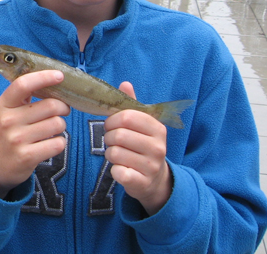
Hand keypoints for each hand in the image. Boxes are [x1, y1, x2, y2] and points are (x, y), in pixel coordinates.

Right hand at [0, 70, 70, 198]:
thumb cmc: (6, 133)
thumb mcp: (7, 111)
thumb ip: (23, 97)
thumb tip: (51, 81)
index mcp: (4, 104)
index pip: (23, 84)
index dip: (44, 77)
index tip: (59, 76)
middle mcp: (9, 120)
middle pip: (51, 105)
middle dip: (63, 107)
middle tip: (62, 110)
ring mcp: (17, 139)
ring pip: (58, 124)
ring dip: (61, 126)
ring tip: (51, 129)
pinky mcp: (27, 156)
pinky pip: (58, 143)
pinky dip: (59, 142)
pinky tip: (49, 143)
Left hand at [104, 82, 171, 215]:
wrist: (155, 180)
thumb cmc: (142, 147)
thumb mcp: (141, 125)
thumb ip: (132, 105)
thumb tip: (125, 83)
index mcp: (157, 128)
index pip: (126, 117)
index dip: (112, 120)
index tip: (112, 125)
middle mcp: (158, 147)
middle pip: (118, 135)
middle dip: (108, 137)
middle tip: (113, 141)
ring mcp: (151, 166)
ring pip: (114, 152)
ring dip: (110, 153)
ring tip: (119, 155)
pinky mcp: (142, 182)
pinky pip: (117, 171)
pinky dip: (114, 170)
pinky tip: (121, 169)